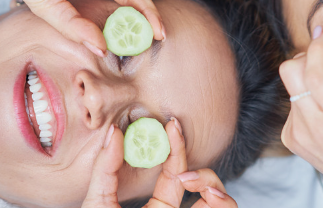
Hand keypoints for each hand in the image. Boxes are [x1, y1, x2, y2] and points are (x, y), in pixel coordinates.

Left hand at [82, 119, 235, 206]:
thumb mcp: (97, 204)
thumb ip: (105, 170)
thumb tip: (114, 132)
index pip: (171, 172)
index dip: (175, 146)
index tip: (171, 124)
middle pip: (200, 182)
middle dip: (194, 160)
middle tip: (181, 151)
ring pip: (219, 199)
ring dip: (211, 181)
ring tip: (190, 181)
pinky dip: (225, 203)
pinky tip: (210, 197)